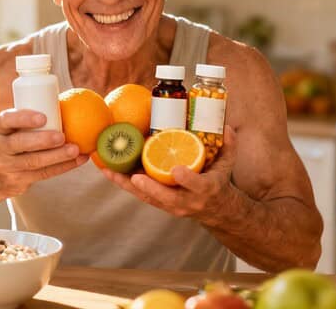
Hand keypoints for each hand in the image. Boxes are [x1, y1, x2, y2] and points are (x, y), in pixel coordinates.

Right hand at [0, 109, 87, 196]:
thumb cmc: (10, 142)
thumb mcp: (8, 130)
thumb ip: (27, 119)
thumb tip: (67, 102)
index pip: (6, 120)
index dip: (24, 118)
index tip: (43, 117)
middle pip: (18, 143)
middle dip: (42, 140)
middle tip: (62, 136)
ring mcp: (6, 166)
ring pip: (32, 162)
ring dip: (57, 156)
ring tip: (75, 149)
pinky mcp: (18, 181)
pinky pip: (42, 174)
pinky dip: (63, 167)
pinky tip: (78, 160)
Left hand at [100, 126, 237, 221]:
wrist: (215, 210)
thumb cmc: (219, 182)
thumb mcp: (228, 165)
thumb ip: (229, 146)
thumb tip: (227, 126)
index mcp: (205, 189)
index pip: (196, 185)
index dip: (187, 178)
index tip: (177, 169)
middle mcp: (186, 201)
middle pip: (165, 197)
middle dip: (149, 188)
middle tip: (135, 177)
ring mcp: (170, 204)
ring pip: (146, 196)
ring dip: (125, 184)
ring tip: (106, 169)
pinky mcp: (158, 202)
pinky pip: (138, 193)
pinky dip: (123, 182)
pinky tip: (107, 170)